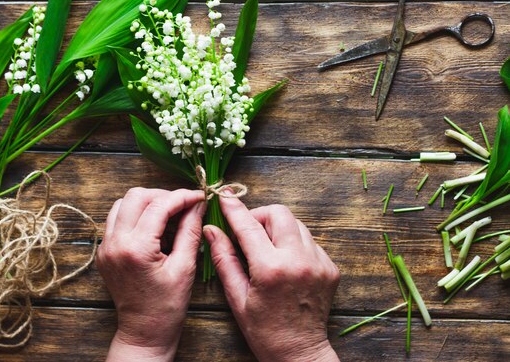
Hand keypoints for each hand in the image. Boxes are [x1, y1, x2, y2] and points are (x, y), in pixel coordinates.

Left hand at [97, 188, 204, 361]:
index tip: (199, 196)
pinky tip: (153, 227)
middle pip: (135, 196)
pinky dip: (135, 216)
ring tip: (168, 214)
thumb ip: (190, 231)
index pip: (159, 205)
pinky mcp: (104, 252)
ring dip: (146, 203)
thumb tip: (198, 205)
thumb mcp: (185, 268)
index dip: (182, 197)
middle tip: (183, 205)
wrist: (144, 332)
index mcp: (136, 248)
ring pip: (121, 204)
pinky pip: (116, 220)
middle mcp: (115, 243)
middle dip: (162, 195)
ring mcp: (105, 247)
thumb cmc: (167, 307)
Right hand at [204, 197, 339, 361]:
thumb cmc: (263, 330)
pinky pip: (309, 241)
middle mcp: (298, 260)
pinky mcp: (330, 268)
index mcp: (271, 269)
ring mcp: (319, 263)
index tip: (224, 196)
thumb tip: (211, 229)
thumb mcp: (237, 296)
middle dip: (260, 216)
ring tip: (266, 249)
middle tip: (249, 232)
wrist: (299, 353)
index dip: (234, 208)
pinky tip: (285, 263)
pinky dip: (294, 244)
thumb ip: (223, 258)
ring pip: (296, 224)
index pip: (248, 225)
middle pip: (279, 213)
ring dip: (278, 229)